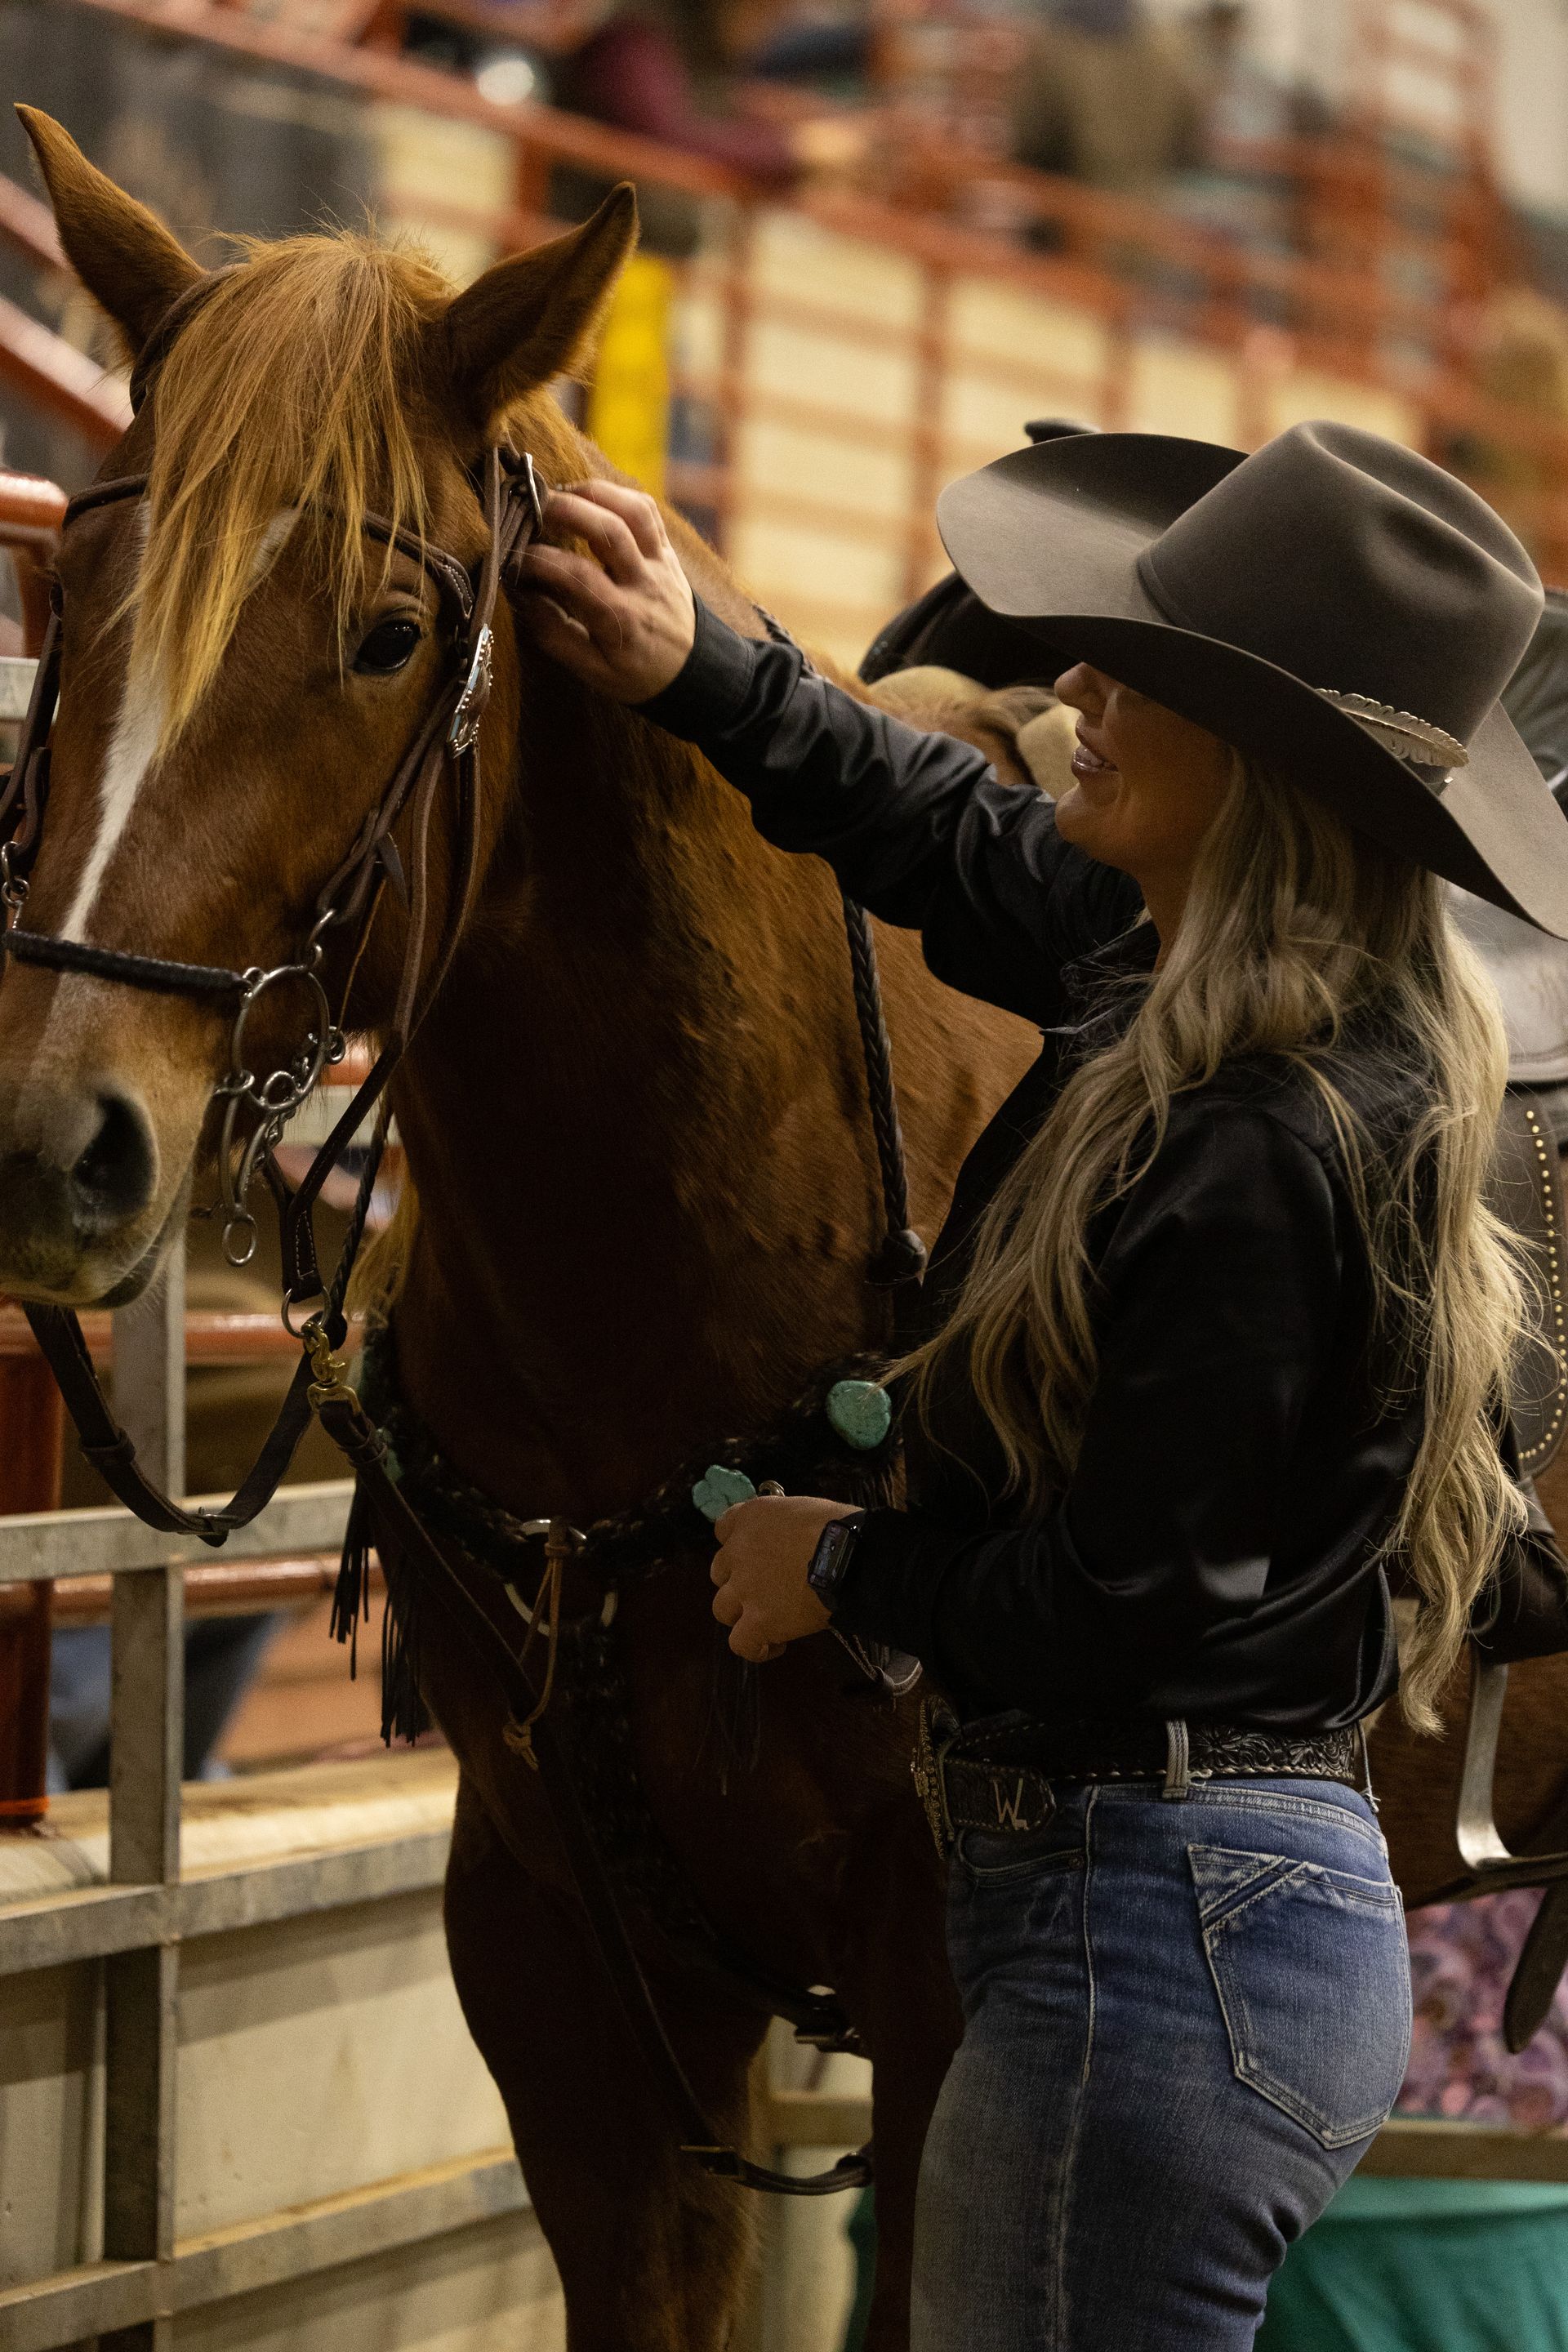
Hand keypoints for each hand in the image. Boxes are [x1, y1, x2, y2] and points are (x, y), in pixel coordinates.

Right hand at [514, 480, 695, 701]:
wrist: (692, 674)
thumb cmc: (637, 675)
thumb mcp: (594, 672)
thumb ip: (556, 635)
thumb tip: (522, 596)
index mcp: (622, 619)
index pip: (577, 575)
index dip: (539, 560)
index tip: (513, 557)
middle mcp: (644, 585)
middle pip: (610, 530)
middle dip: (566, 509)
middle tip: (532, 506)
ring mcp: (661, 563)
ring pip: (633, 511)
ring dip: (594, 493)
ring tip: (560, 495)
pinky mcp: (668, 551)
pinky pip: (648, 511)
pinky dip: (619, 495)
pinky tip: (591, 498)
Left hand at [710, 1493, 844, 1661]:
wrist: (850, 1558)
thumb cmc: (838, 1529)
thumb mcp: (803, 1510)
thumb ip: (783, 1525)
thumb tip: (791, 1541)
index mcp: (750, 1518)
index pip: (724, 1528)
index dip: (738, 1544)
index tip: (757, 1554)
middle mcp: (738, 1552)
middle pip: (720, 1572)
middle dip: (739, 1581)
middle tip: (767, 1589)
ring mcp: (744, 1590)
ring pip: (722, 1609)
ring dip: (742, 1614)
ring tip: (768, 1620)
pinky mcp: (758, 1622)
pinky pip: (741, 1644)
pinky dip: (755, 1648)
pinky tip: (773, 1646)